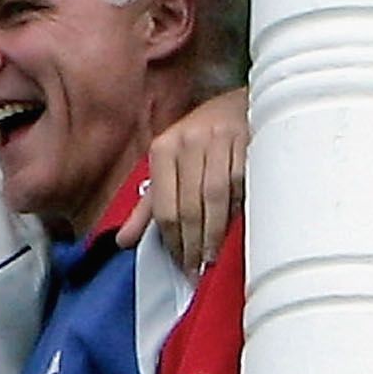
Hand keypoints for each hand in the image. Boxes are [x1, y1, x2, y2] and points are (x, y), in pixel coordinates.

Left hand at [124, 84, 245, 271]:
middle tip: (198, 270)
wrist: (240, 103)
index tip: (181, 265)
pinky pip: (244, 183)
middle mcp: (188, 142)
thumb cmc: (200, 141)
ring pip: (217, 197)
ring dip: (217, 232)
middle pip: (189, 205)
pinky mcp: (250, 140)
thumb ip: (147, 205)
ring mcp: (220, 140)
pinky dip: (242, 209)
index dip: (173, 241)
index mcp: (162, 150)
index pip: (163, 207)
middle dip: (194, 243)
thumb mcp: (168, 166)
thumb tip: (123, 241)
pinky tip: (240, 229)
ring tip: (215, 258)